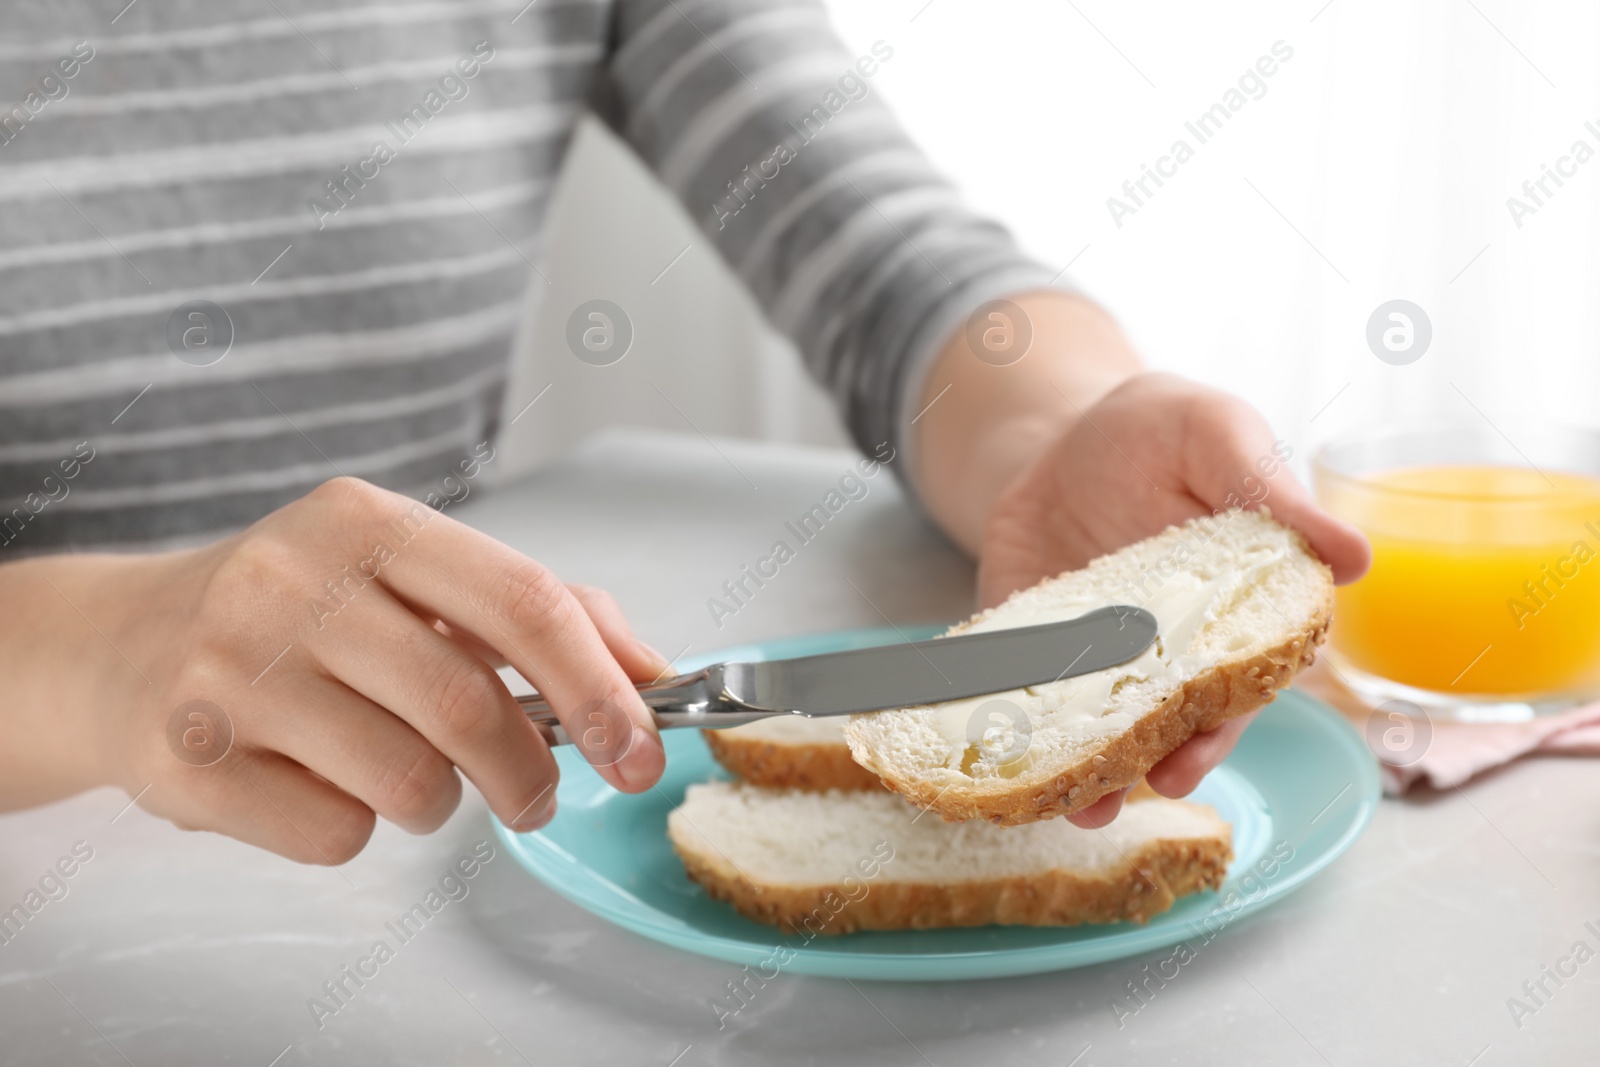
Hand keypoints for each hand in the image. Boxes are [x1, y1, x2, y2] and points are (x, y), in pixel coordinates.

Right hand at [0, 478, 668, 862]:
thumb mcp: (408, 577)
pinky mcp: (189, 760)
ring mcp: (231, 671)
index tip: (641, 748)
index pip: (523, 600)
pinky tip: (319, 782)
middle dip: (529, 772)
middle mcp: (293, 582)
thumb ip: (534, 612)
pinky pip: (334, 834)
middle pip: (470, 706)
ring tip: (409, 775)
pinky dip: (356, 829)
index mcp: (367, 523)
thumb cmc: (299, 615)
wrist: (120, 648)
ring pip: (408, 782)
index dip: (600, 685)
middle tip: (537, 797)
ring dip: (438, 802)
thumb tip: (651, 674)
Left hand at [976, 372, 1369, 825]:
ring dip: (1082, 768)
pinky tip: (992, 740)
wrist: (1066, 426)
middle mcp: (1162, 652)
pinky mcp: (1030, 641)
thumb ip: (1274, 496)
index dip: (1217, 728)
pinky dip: (1003, 715)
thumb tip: (1355, 556)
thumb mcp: (1220, 437)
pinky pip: (1015, 686)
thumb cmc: (1167, 429)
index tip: (1191, 755)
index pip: (1232, 686)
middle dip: (1143, 766)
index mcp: (1227, 615)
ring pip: (1093, 726)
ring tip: (1068, 803)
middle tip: (1117, 796)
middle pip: (1162, 726)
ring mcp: (1092, 653)